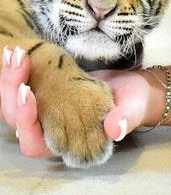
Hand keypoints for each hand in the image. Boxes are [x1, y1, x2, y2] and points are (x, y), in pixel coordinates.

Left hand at [1, 48, 158, 160]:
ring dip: (9, 78)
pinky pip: (23, 85)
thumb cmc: (133, 103)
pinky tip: (17, 50)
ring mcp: (44, 111)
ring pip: (13, 102)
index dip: (26, 120)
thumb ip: (125, 119)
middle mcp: (50, 130)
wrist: (132, 89)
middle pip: (16, 119)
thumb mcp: (133, 109)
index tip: (27, 92)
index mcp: (67, 143)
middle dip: (12, 89)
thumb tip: (115, 129)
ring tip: (14, 51)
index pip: (35, 142)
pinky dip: (17, 70)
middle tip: (19, 58)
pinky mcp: (44, 93)